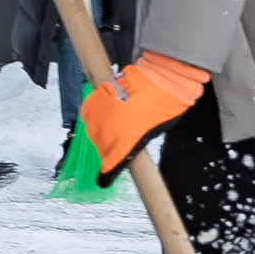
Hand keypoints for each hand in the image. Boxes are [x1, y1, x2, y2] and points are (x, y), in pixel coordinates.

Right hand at [79, 51, 209, 181]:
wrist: (163, 74)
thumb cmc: (166, 102)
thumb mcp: (155, 130)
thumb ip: (137, 143)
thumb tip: (127, 151)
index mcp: (127, 138)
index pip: (111, 162)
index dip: (107, 173)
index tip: (104, 179)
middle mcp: (110, 125)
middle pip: (101, 148)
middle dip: (107, 152)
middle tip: (114, 151)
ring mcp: (103, 109)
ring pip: (92, 131)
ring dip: (99, 135)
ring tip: (111, 133)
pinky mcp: (98, 94)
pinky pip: (88, 112)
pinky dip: (93, 118)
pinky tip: (101, 119)